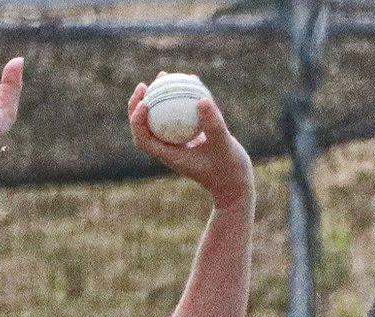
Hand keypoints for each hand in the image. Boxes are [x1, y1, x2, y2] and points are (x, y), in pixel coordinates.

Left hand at [128, 80, 254, 208]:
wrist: (236, 183)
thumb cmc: (229, 169)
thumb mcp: (224, 146)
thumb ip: (213, 125)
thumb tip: (202, 99)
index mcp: (169, 156)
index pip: (143, 139)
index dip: (137, 121)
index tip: (145, 102)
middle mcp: (170, 148)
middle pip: (145, 127)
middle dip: (138, 106)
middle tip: (144, 85)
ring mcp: (179, 141)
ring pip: (161, 117)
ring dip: (158, 96)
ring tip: (163, 74)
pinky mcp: (191, 135)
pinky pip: (180, 113)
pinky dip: (181, 97)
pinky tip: (190, 78)